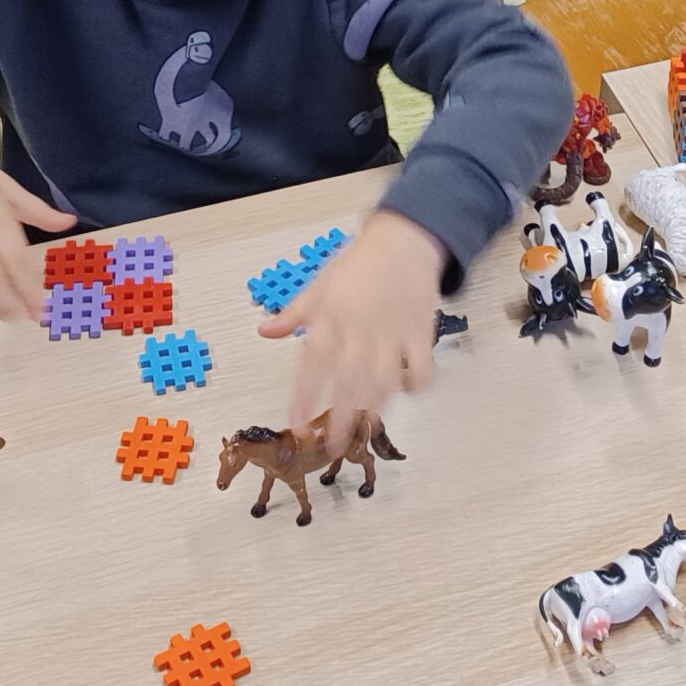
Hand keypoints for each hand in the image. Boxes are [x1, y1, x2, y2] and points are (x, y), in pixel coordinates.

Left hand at [259, 209, 446, 449]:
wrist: (405, 239)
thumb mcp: (318, 284)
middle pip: (348, 382)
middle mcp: (360, 328)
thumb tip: (264, 331)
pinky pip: (421, 367)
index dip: (303, 398)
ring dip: (372, 408)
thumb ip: (293, 314)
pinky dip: (415, 385)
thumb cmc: (360, 262)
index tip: (297, 424)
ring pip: (383, 381)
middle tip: (331, 446)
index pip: (312, 366)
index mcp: (331, 316)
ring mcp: (393, 332)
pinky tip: (405, 393)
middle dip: (339, 418)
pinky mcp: (420, 331)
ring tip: (362, 429)